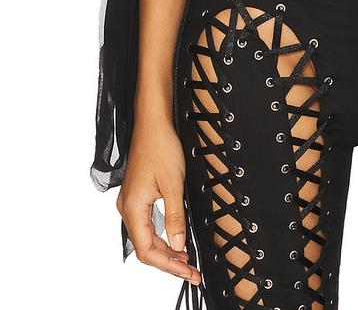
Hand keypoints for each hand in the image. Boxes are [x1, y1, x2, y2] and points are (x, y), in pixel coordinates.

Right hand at [116, 116, 201, 286]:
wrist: (152, 123)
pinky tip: (175, 240)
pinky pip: (146, 225)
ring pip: (146, 237)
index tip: (188, 272)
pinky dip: (161, 236)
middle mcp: (127, 208)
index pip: (146, 250)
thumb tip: (178, 244)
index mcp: (133, 207)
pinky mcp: (137, 196)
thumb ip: (175, 216)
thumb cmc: (160, 147)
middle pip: (145, 247)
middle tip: (191, 271)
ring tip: (186, 260)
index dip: (168, 265)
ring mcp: (130, 202)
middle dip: (169, 262)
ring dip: (166, 250)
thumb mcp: (173, 183)